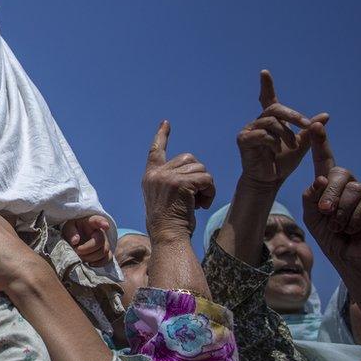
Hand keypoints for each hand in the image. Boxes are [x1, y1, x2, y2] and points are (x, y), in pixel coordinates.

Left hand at [61, 215, 110, 264]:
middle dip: (87, 249)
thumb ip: (71, 232)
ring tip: (80, 257)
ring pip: (104, 252)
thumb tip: (75, 241)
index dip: (103, 223)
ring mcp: (105, 242)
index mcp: (91, 222)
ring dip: (91, 257)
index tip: (105, 225)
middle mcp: (101, 232)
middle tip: (76, 251)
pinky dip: (100, 263)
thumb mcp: (68, 228)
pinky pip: (108, 259)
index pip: (98, 220)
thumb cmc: (73, 230)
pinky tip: (89, 264)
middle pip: (100, 241)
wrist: (76, 238)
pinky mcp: (105, 253)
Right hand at [143, 121, 215, 239]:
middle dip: (198, 175)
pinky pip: (206, 179)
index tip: (165, 123)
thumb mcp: (164, 197)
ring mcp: (167, 177)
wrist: (168, 236)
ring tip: (199, 203)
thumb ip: (171, 180)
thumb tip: (191, 169)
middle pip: (189, 159)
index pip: (155, 151)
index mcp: (150, 176)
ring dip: (206, 186)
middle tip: (196, 196)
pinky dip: (210, 192)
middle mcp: (156, 173)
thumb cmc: (170, 223)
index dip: (161, 136)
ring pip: (200, 168)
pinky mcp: (181, 183)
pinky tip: (202, 205)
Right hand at [237, 70, 325, 187]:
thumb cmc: (282, 163)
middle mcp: (258, 122)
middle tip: (306, 125)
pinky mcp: (243, 140)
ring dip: (285, 133)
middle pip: (275, 109)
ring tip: (291, 145)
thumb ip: (311, 131)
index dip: (266, 86)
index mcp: (270, 121)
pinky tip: (275, 150)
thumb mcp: (302, 145)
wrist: (269, 180)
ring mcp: (249, 130)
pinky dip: (273, 142)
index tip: (264, 72)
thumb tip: (325, 115)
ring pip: (270, 122)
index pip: (267, 99)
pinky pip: (261, 134)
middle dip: (293, 115)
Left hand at [302, 123, 360, 268]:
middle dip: (328, 194)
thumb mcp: (315, 219)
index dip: (320, 143)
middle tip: (326, 213)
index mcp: (334, 188)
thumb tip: (320, 179)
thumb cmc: (336, 241)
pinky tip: (354, 230)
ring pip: (352, 190)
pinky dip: (354, 219)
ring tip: (342, 228)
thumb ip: (311, 198)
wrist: (356, 264)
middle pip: (338, 174)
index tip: (314, 125)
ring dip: (341, 213)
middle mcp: (354, 186)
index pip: (326, 162)